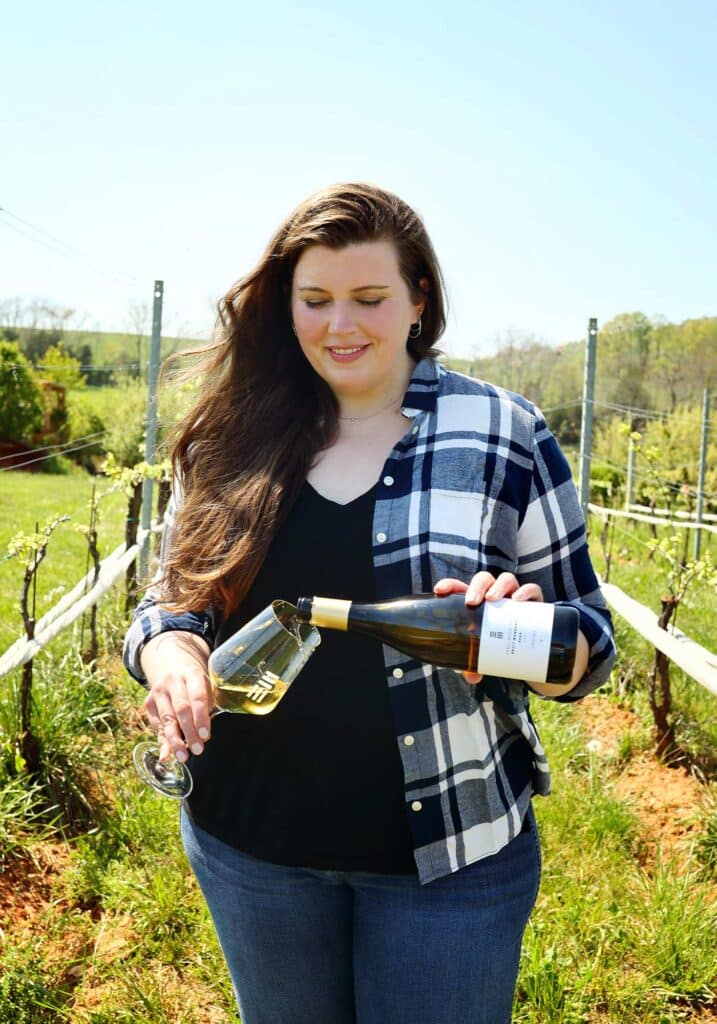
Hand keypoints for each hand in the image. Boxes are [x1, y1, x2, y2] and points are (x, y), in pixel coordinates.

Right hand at [140, 631, 212, 763]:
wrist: (169, 663)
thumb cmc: (194, 682)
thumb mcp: (204, 686)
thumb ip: (205, 708)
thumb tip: (203, 737)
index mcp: (192, 674)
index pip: (197, 697)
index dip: (201, 717)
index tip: (206, 736)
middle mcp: (173, 682)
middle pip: (181, 709)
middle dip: (190, 732)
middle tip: (198, 750)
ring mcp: (158, 691)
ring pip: (166, 719)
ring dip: (175, 741)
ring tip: (184, 757)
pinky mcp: (148, 702)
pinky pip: (157, 725)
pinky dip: (163, 740)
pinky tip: (168, 754)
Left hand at [433, 572, 543, 684]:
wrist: (532, 647)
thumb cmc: (501, 643)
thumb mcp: (487, 653)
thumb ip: (477, 664)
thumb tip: (472, 677)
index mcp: (478, 602)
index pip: (460, 587)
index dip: (449, 585)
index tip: (439, 591)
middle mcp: (495, 595)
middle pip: (484, 579)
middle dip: (476, 587)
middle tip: (471, 602)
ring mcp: (514, 595)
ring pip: (506, 579)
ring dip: (498, 586)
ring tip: (492, 600)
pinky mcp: (534, 601)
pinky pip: (532, 589)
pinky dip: (525, 591)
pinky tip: (517, 600)